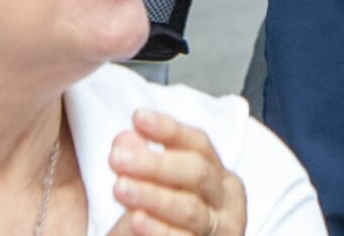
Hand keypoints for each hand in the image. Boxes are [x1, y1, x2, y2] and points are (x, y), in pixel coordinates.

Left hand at [105, 109, 249, 235]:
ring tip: (121, 187)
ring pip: (190, 209)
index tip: (139, 118)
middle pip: (196, 173)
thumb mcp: (154, 192)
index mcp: (217, 176)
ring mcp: (221, 229)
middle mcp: (226, 200)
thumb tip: (126, 139)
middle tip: (118, 157)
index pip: (198, 144)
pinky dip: (158, 230)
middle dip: (155, 164)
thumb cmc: (164, 224)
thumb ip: (141, 166)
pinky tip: (136, 220)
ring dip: (153, 197)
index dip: (168, 130)